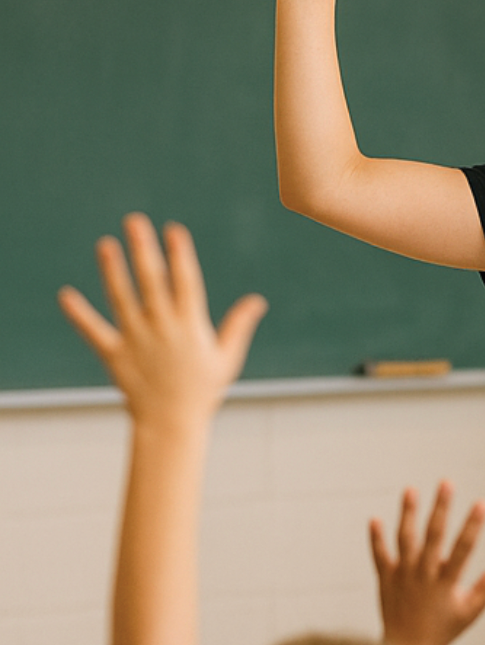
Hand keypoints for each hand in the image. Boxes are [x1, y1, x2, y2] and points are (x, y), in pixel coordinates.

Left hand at [58, 214, 265, 427]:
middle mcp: (163, 328)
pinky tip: (67, 295)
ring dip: (113, 270)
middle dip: (144, 249)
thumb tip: (258, 301)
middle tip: (135, 221)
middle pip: (152, 281)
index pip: (186, 282)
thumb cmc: (203, 391)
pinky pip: (95, 331)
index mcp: (191, 326)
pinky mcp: (115, 354)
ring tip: (106, 244)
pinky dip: (80, 314)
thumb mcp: (227, 358)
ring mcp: (137, 340)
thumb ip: (239, 326)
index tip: (174, 229)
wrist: (172, 423)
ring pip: (122, 298)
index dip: (181, 254)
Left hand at [371, 482, 484, 644]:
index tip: (482, 503)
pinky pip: (379, 555)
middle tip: (446, 483)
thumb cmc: (442, 631)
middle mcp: (423, 575)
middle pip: (433, 536)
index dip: (473, 525)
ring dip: (408, 514)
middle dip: (441, 508)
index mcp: (446, 582)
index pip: (463, 548)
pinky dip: (376, 538)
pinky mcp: (386, 579)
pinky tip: (375, 519)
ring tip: (410, 490)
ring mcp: (402, 576)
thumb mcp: (469, 613)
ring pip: (405, 539)